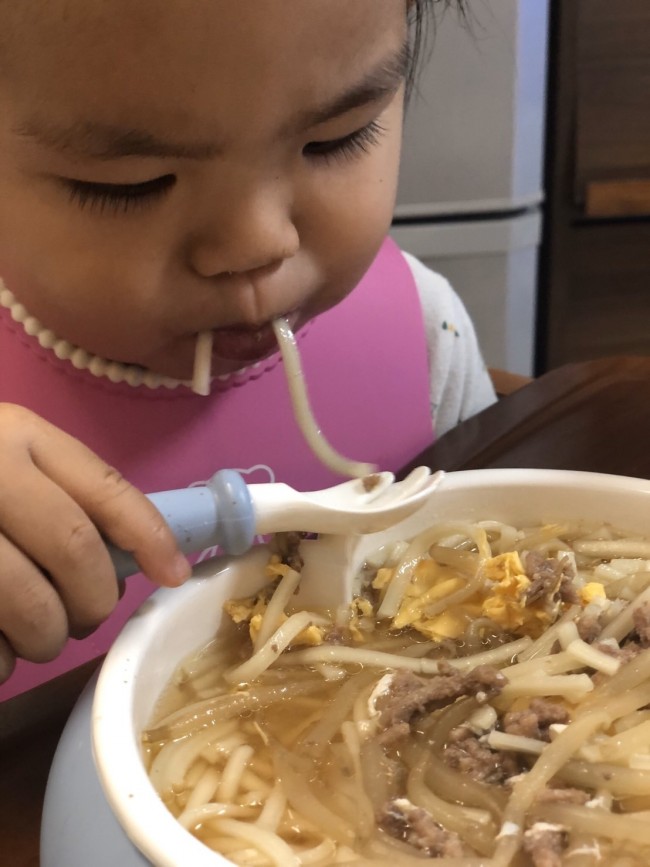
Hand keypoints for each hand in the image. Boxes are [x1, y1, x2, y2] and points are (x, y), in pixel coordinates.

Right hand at [0, 403, 190, 682]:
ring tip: (37, 635)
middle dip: (94, 599)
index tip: (174, 573)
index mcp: (15, 434)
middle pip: (74, 550)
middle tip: (86, 614)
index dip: (149, 536)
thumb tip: (138, 556)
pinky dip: (0, 661)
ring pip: (30, 607)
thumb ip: (61, 493)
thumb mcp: (7, 457)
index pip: (104, 488)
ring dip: (46, 638)